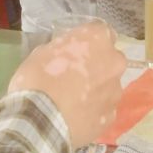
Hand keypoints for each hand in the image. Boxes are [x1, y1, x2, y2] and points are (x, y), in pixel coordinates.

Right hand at [8, 23, 126, 146]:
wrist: (40, 121)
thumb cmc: (37, 79)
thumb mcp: (42, 52)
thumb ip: (64, 48)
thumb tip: (69, 52)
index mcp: (98, 39)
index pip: (101, 31)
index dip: (88, 41)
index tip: (76, 50)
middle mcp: (115, 62)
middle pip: (110, 59)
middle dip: (97, 65)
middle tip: (76, 76)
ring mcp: (116, 91)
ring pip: (109, 86)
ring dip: (97, 90)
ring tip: (74, 102)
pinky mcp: (111, 117)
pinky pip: (103, 109)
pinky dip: (93, 111)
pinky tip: (76, 118)